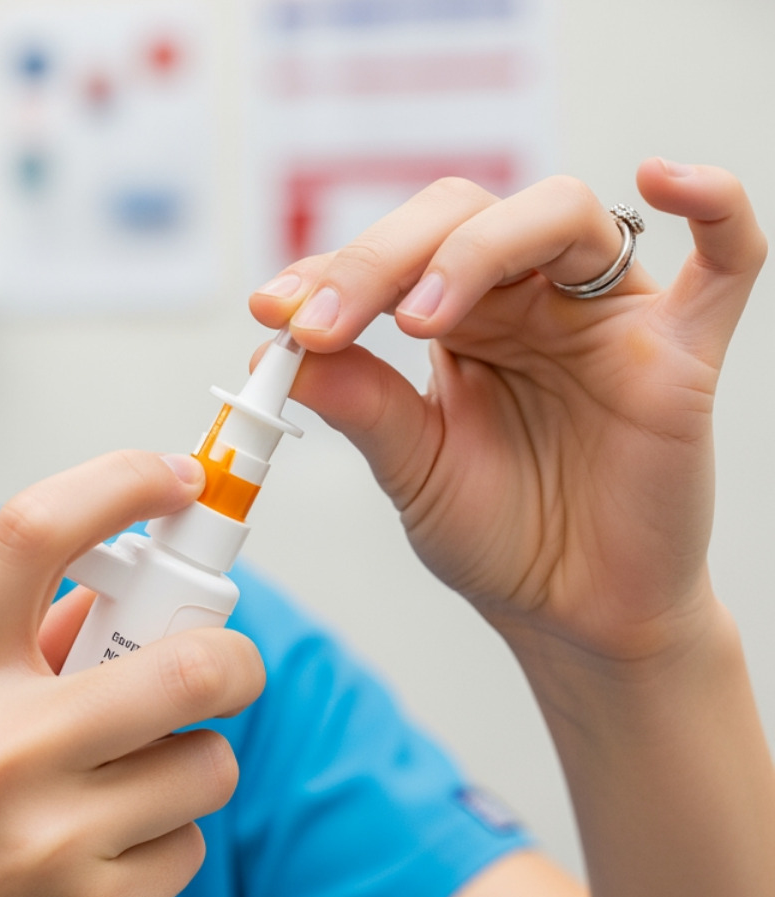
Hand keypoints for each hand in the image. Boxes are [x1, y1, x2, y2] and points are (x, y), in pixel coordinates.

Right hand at [0, 451, 264, 896]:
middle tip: (219, 667)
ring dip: (186, 765)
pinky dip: (161, 841)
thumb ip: (3, 648)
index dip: (121, 479)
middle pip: (189, 660)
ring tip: (117, 788)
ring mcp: (45, 840)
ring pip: (208, 763)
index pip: (33, 532)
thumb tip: (116, 592)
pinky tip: (94, 859)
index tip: (174, 477)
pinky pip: (188, 844)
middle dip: (230, 658)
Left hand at [249, 160, 765, 681]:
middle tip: (324, 322)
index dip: (331, 270)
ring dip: (477, 249)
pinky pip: (728, 259)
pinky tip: (662, 180)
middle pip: (464, 217)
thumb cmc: (500, 536)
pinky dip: (714, 205)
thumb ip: (362, 404)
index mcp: (461, 319)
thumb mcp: (412, 469)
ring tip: (419, 320)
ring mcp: (606, 319)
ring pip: (560, 216)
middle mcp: (530, 300)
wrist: (572, 613)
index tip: (272, 309)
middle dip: (381, 258)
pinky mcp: (681, 354)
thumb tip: (280, 342)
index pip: (397, 255)